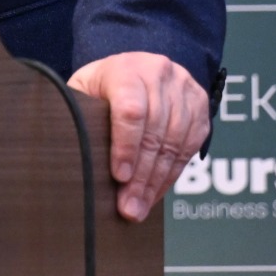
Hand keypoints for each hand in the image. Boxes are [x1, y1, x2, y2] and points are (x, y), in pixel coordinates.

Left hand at [68, 51, 209, 221]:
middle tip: (129, 208)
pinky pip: (190, 145)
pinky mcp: (199, 103)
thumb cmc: (102, 88)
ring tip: (140, 206)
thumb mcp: (83, 92)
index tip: (119, 177)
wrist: (135, 67)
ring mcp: (183, 86)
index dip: (126, 147)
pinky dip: (173, 173)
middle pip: (154, 132)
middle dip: (141, 177)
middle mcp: (158, 73)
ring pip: (175, 142)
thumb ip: (79, 117)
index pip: (131, 110)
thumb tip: (75, 160)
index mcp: (125, 69)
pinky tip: (157, 191)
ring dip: (157, 181)